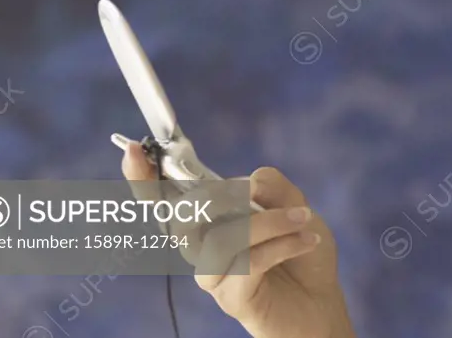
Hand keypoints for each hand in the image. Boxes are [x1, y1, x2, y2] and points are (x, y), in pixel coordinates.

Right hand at [119, 140, 354, 337]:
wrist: (321, 303)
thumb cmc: (300, 253)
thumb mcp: (295, 206)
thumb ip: (272, 187)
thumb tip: (247, 182)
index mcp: (211, 220)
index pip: (168, 199)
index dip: (143, 177)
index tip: (130, 149)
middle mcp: (202, 249)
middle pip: (181, 218)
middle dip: (219, 197)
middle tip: (258, 195)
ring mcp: (213, 276)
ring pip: (221, 238)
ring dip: (268, 222)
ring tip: (303, 219)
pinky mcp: (232, 298)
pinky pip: (249, 261)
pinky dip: (283, 244)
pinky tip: (307, 241)